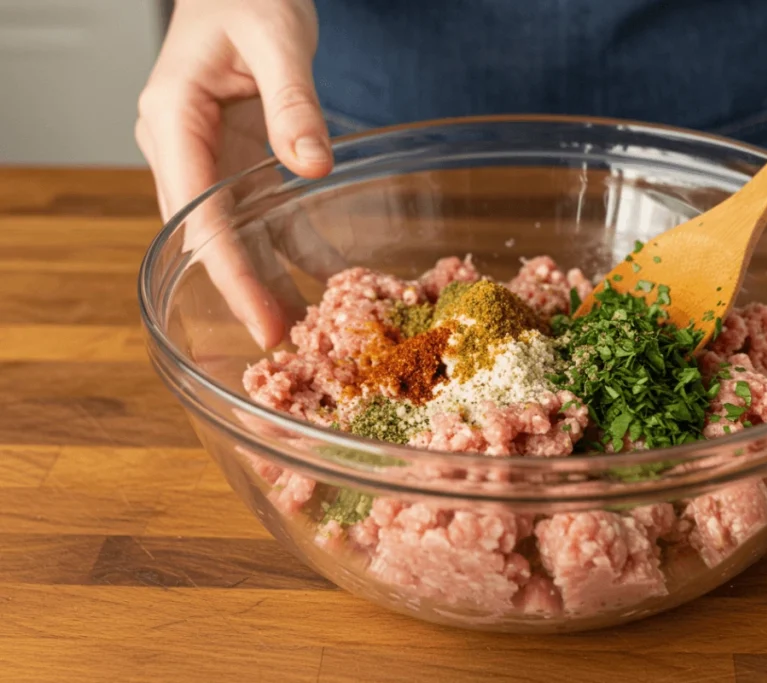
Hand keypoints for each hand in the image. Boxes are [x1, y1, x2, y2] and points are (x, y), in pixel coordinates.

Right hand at [136, 0, 343, 348]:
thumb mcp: (276, 39)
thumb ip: (293, 103)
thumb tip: (314, 167)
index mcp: (173, 121)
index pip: (198, 216)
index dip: (231, 274)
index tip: (261, 320)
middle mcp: (183, 149)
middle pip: (212, 237)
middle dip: (246, 292)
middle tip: (284, 345)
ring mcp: (211, 158)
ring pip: (240, 234)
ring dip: (271, 280)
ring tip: (307, 328)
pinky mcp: (242, 161)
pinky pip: (270, 213)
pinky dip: (297, 247)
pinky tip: (330, 278)